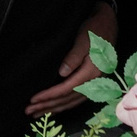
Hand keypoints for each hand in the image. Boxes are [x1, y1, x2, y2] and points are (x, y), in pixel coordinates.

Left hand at [26, 1, 115, 115]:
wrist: (108, 23)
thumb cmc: (94, 29)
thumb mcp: (83, 39)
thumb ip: (74, 57)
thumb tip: (61, 74)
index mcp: (92, 72)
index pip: (67, 89)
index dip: (50, 96)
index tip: (34, 99)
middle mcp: (95, 81)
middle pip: (68, 98)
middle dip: (48, 106)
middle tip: (29, 111)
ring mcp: (95, 83)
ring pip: (72, 101)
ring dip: (55, 108)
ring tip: (38, 113)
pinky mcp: (93, 81)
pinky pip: (77, 98)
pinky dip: (64, 105)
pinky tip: (55, 108)